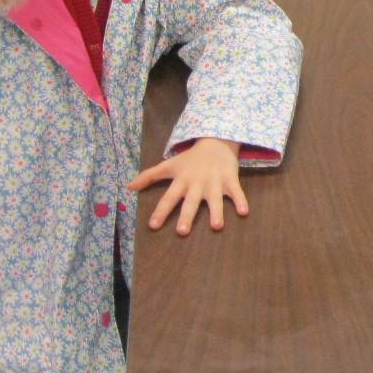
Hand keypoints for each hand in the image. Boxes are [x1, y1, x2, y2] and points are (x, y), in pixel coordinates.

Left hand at [128, 137, 247, 235]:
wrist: (216, 141)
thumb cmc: (190, 158)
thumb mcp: (169, 165)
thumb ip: (149, 176)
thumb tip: (128, 187)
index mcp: (182, 180)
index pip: (169, 197)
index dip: (160, 211)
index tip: (153, 226)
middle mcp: (197, 183)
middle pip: (190, 202)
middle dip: (187, 216)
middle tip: (182, 231)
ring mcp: (215, 182)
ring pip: (215, 199)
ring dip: (216, 212)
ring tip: (217, 226)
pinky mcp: (230, 180)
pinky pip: (236, 192)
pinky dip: (241, 201)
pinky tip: (244, 212)